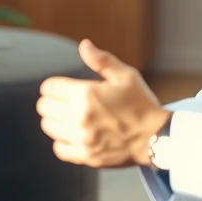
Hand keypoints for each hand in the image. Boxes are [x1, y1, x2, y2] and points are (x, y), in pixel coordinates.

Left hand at [38, 39, 171, 167]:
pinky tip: (71, 136)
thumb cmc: (141, 104)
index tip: (57, 88)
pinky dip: (61, 142)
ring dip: (54, 120)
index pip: (49, 88)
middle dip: (51, 102)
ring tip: (67, 118)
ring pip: (48, 127)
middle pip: (45, 107)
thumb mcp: (125, 76)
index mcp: (86, 94)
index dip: (52, 86)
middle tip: (63, 102)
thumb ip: (102, 60)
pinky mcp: (86, 156)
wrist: (156, 137)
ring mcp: (82, 138)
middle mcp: (80, 117)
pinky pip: (59, 149)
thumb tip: (84, 45)